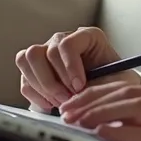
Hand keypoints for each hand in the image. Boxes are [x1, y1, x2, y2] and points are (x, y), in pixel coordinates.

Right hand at [15, 27, 140, 111]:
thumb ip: (100, 84)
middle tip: (67, 98)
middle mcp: (63, 40)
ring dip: (41, 86)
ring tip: (60, 101)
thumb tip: (79, 94)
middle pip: (40, 52)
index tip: (79, 86)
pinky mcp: (35, 70)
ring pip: (26, 60)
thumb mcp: (116, 82)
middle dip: (53, 81)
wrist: (109, 95)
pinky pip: (24, 80)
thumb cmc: (114, 85)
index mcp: (87, 36)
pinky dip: (36, 95)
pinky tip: (52, 104)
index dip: (70, 67)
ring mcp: (46, 53)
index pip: (67, 44)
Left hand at [59, 78, 140, 140]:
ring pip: (136, 110)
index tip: (74, 100)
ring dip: (101, 114)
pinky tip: (105, 134)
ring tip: (75, 121)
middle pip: (129, 95)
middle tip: (65, 111)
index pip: (132, 87)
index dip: (99, 93)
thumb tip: (123, 124)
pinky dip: (126, 132)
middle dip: (92, 102)